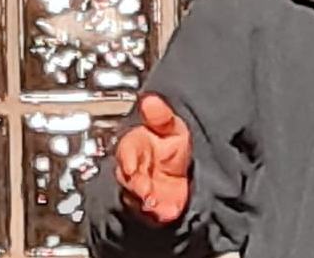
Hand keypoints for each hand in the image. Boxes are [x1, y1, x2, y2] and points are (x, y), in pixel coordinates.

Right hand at [114, 94, 191, 224]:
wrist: (187, 168)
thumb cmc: (171, 144)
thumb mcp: (170, 126)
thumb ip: (160, 116)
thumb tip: (150, 100)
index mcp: (136, 146)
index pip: (126, 150)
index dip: (127, 158)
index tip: (132, 166)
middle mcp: (137, 169)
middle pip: (130, 178)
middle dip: (137, 184)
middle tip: (145, 188)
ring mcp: (145, 188)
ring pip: (138, 196)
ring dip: (146, 200)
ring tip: (154, 201)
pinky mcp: (156, 205)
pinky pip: (154, 211)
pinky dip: (160, 212)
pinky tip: (167, 211)